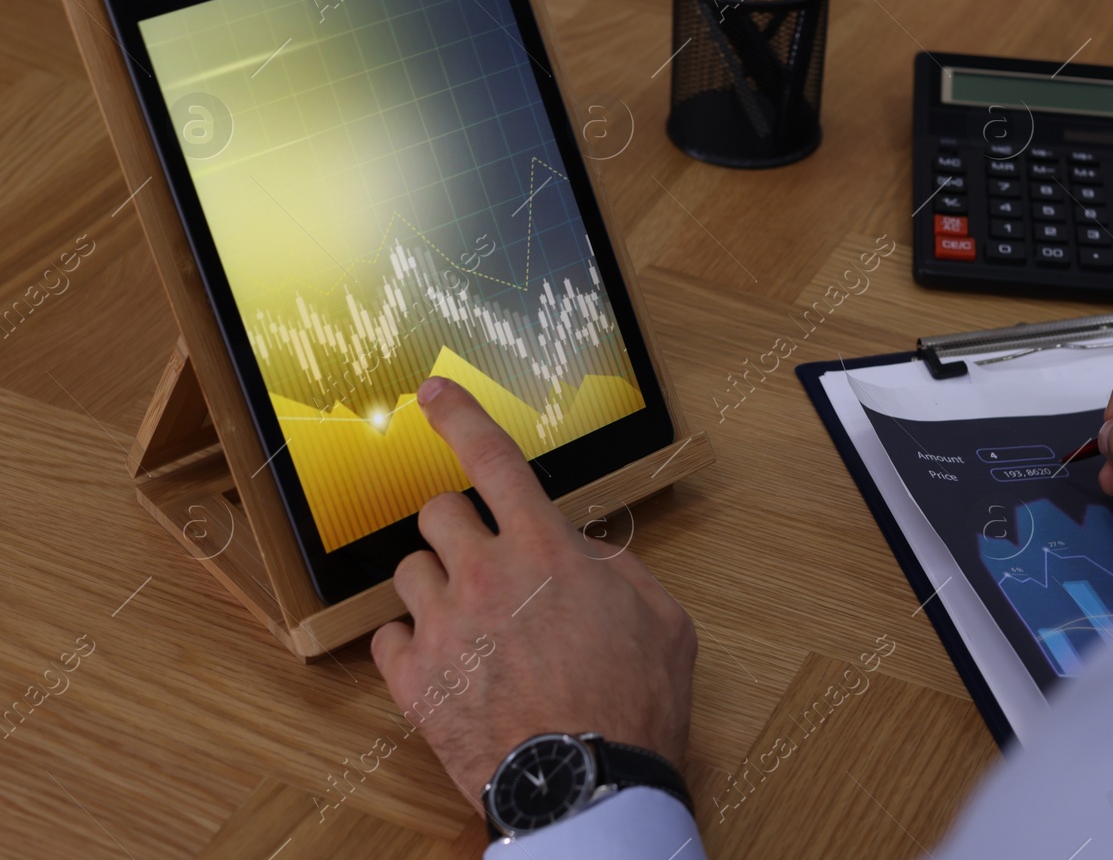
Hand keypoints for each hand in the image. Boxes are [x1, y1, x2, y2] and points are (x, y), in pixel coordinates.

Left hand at [371, 377, 695, 803]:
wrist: (585, 783)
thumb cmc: (632, 704)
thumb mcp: (661, 618)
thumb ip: (619, 569)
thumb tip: (585, 554)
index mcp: (547, 549)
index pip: (493, 459)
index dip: (460, 416)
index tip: (433, 394)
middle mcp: (486, 574)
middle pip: (437, 513)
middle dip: (460, 529)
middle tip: (485, 561)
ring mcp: (442, 626)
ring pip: (409, 571)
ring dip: (436, 586)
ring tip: (470, 623)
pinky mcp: (413, 679)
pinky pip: (387, 636)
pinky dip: (411, 644)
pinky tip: (447, 663)